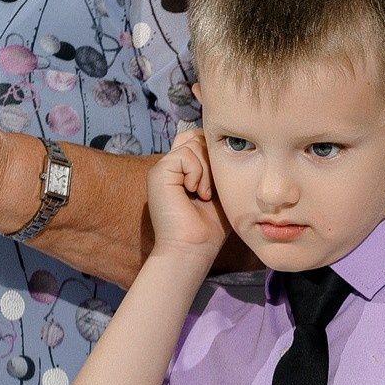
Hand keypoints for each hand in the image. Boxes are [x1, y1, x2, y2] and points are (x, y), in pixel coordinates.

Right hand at [146, 129, 229, 265]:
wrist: (192, 248)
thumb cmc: (209, 226)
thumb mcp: (221, 190)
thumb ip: (219, 167)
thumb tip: (225, 144)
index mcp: (184, 169)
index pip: (199, 137)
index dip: (214, 150)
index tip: (221, 178)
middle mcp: (172, 166)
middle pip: (198, 137)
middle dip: (213, 160)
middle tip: (211, 189)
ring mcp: (163, 169)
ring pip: (193, 144)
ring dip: (206, 170)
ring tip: (204, 194)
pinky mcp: (158, 173)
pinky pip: (185, 155)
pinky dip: (196, 173)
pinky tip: (194, 192)